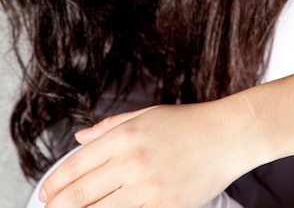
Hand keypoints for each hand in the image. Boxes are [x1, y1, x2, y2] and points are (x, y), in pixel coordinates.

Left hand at [39, 97, 256, 206]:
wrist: (227, 136)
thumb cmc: (187, 123)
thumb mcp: (145, 114)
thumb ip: (109, 128)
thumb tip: (79, 139)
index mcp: (125, 136)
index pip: (75, 166)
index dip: (54, 184)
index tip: (45, 194)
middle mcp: (132, 162)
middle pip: (79, 196)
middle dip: (58, 207)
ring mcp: (149, 188)